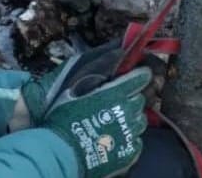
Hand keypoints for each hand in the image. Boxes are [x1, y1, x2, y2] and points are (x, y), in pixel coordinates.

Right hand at [20, 42, 152, 177]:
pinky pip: (137, 140)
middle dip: (132, 97)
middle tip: (115, 102)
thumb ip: (103, 64)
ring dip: (131, 117)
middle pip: (142, 98)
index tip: (135, 76)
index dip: (139, 75)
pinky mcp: (130, 151)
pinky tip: (114, 137)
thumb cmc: (63, 115)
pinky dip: (128, 137)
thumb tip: (122, 49)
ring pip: (141, 119)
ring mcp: (131, 132)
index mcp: (117, 91)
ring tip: (113, 121)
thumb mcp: (78, 82)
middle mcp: (129, 110)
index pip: (143, 76)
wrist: (58, 151)